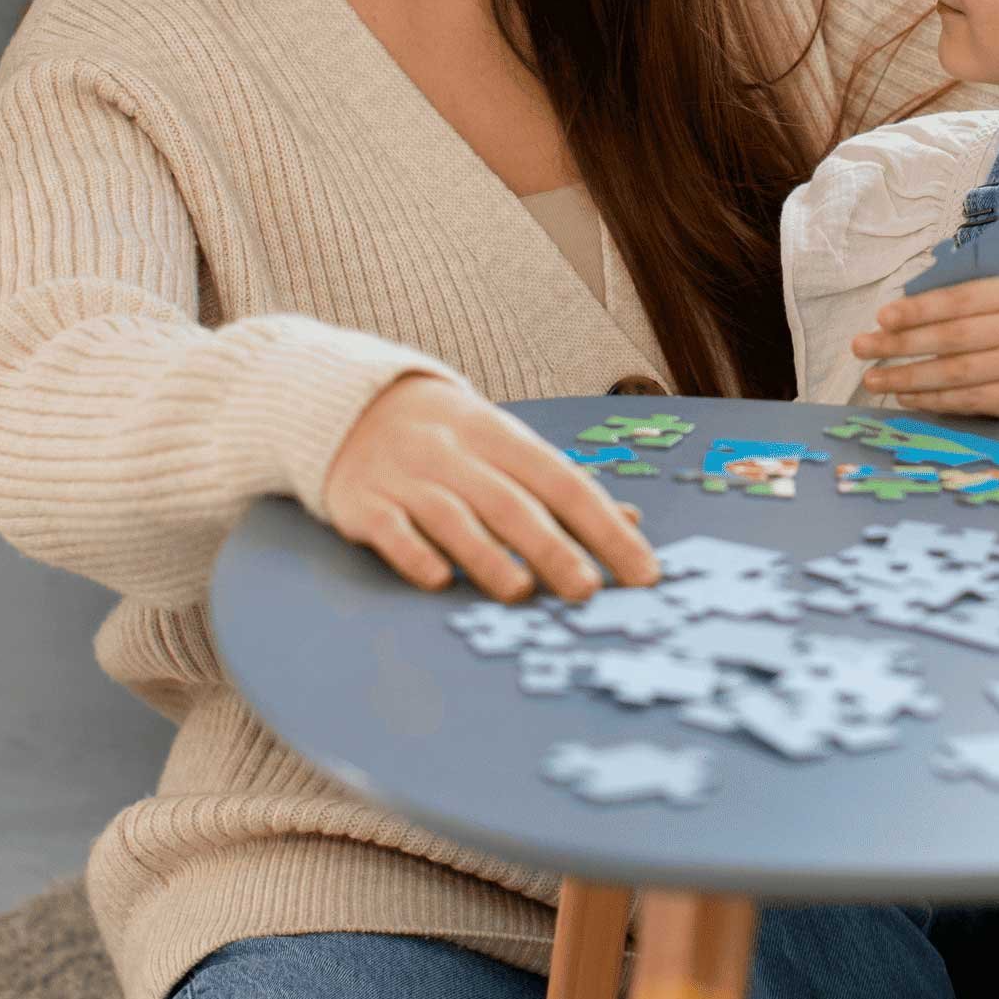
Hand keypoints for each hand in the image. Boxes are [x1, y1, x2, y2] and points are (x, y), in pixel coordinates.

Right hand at [322, 373, 659, 600]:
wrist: (356, 406)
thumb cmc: (455, 441)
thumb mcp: (510, 448)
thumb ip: (563, 488)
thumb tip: (630, 519)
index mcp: (503, 436)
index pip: (564, 482)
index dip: (605, 527)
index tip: (642, 571)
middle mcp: (457, 453)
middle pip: (511, 503)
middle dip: (552, 548)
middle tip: (587, 590)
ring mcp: (408, 476)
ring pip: (453, 517)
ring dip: (487, 556)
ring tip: (521, 592)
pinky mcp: (364, 501)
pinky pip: (390, 528)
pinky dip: (414, 554)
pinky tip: (438, 581)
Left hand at [852, 277, 998, 421]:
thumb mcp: (990, 306)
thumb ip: (952, 307)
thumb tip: (891, 320)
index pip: (957, 300)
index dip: (917, 310)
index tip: (881, 318)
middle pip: (952, 337)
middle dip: (901, 344)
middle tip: (861, 347)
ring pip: (956, 372)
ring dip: (908, 376)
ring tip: (873, 378)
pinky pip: (967, 399)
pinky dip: (931, 399)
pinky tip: (904, 396)